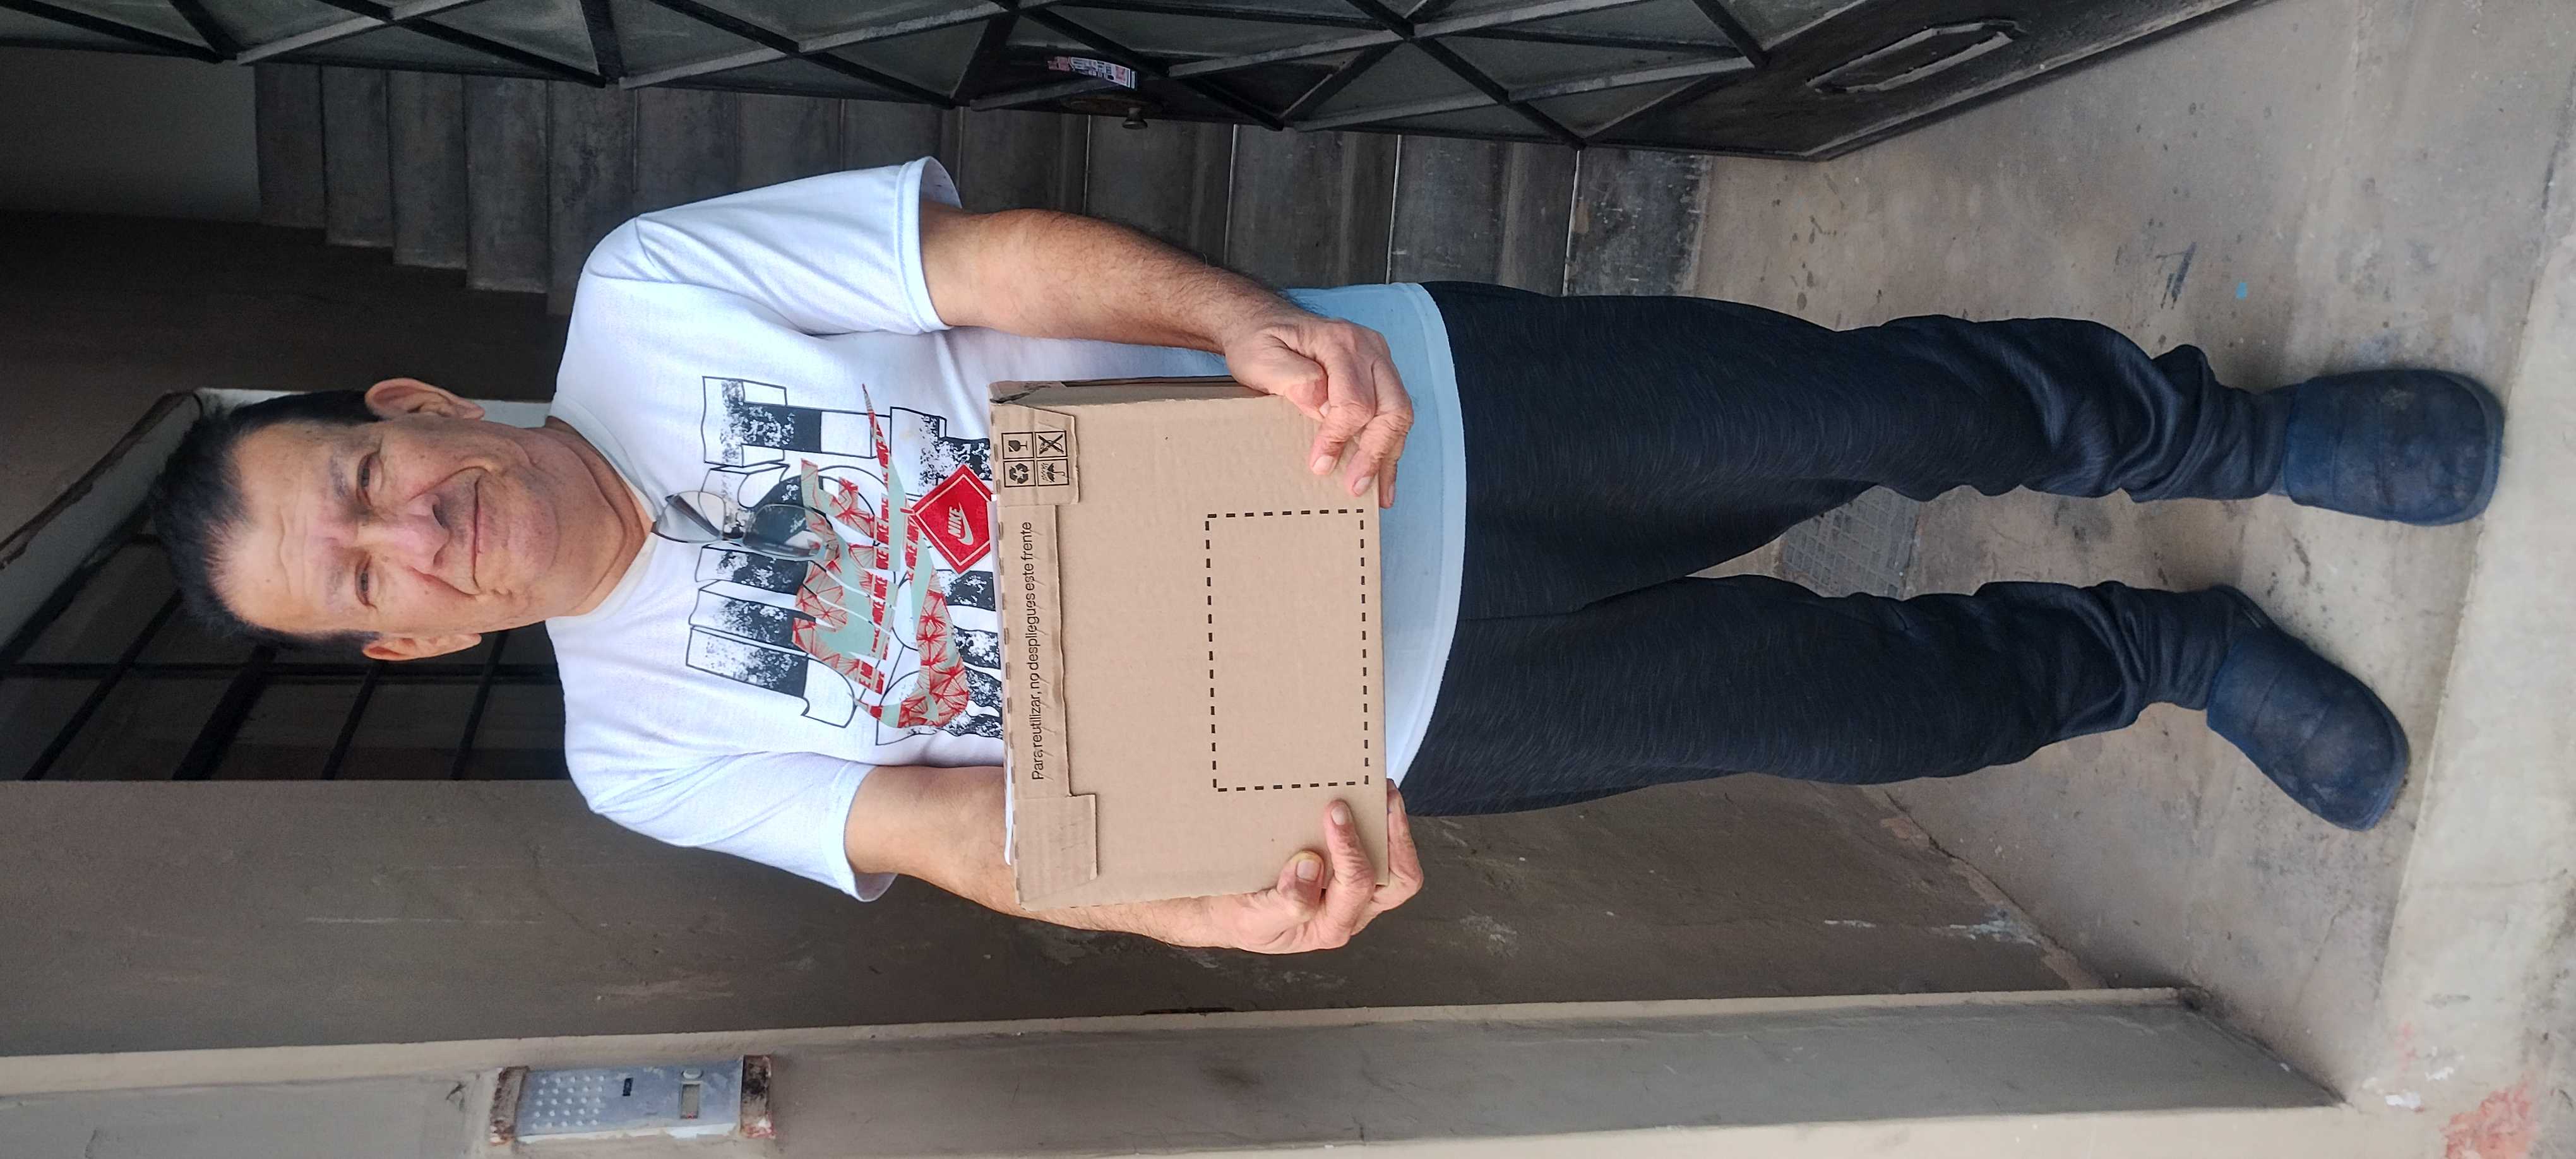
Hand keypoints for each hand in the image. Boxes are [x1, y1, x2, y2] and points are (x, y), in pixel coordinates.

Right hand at [1203, 787, 1424, 953]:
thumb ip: (1285, 903)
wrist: (1228, 911)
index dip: (1350, 850)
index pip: (1357, 888)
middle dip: (1395, 836)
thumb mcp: (1255, 919)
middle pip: (1398, 881)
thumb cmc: (1243, 918)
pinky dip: (1380, 826)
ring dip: (1394, 828)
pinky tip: (1365, 799)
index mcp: (1330, 925)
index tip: (1333, 815)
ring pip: (1396, 866)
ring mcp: (1353, 893)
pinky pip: (1380, 853)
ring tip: (1383, 791)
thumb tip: (1310, 868)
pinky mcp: (1348, 873)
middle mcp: (1350, 911)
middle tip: (1381, 797)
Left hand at [1222, 310, 1412, 508]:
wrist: (1263, 324)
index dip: (1339, 437)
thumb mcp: (1260, 357)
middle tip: (1354, 487)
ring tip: (1376, 495)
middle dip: (1374, 454)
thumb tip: (1319, 401)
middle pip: (1391, 408)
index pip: (1354, 400)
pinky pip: (1394, 415)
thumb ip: (1289, 377)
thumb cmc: (1259, 341)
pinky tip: (1384, 479)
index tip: (1319, 465)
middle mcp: (1368, 348)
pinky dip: (1389, 450)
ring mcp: (1378, 361)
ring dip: (1388, 457)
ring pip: (1399, 415)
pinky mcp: (1379, 376)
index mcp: (1339, 342)